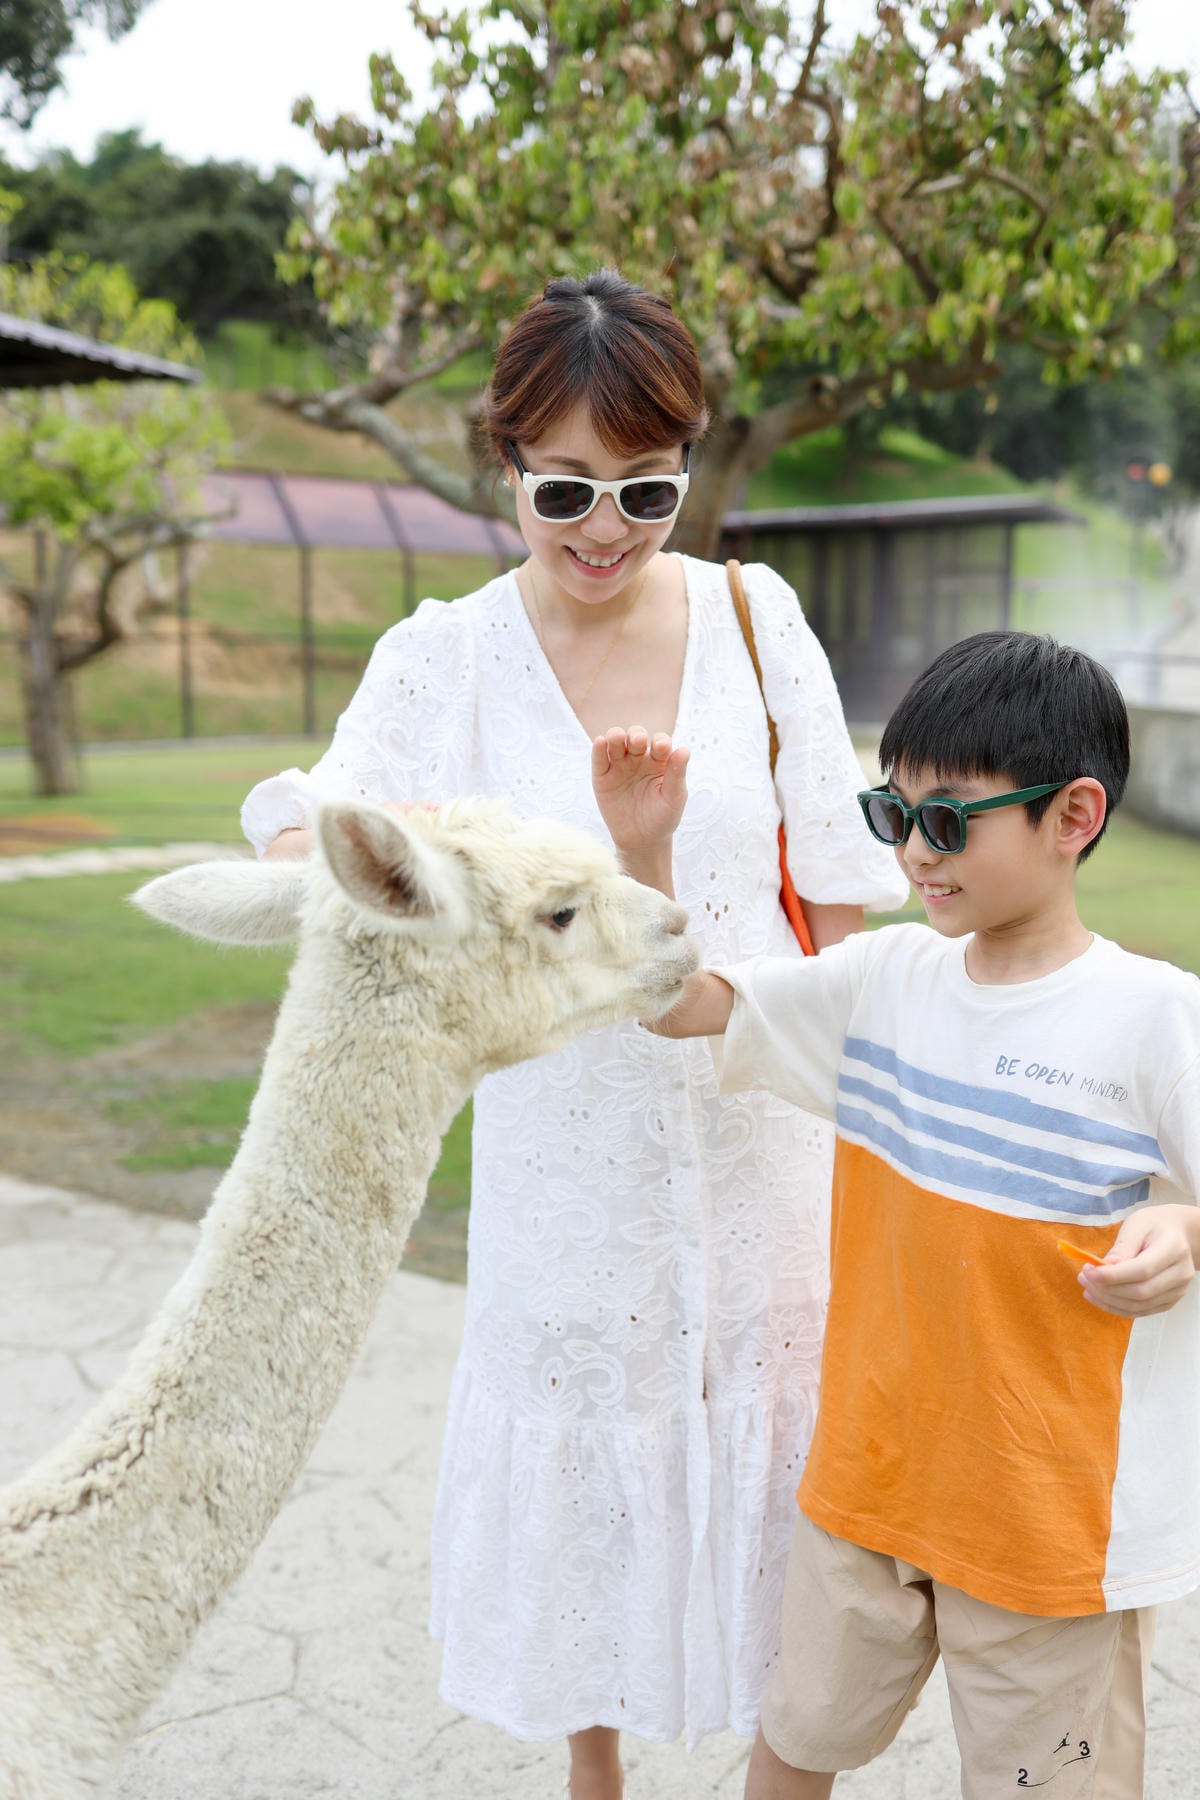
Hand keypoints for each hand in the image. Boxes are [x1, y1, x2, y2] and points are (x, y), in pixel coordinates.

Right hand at [591, 726, 689, 854]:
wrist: (642, 841)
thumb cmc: (663, 818)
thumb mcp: (674, 798)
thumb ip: (677, 774)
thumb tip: (685, 749)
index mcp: (660, 761)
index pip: (660, 743)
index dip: (660, 742)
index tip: (661, 747)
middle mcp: (639, 759)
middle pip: (636, 737)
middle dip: (636, 735)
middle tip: (638, 740)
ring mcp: (620, 766)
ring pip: (616, 742)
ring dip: (616, 736)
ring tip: (618, 738)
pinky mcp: (602, 776)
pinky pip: (599, 759)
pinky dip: (598, 749)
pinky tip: (600, 742)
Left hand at [1080, 1204, 1199, 1316]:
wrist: (1176, 1235)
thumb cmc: (1154, 1226)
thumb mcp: (1136, 1225)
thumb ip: (1122, 1247)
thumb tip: (1105, 1267)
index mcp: (1174, 1249)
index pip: (1143, 1270)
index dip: (1113, 1275)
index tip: (1088, 1271)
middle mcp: (1180, 1274)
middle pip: (1141, 1292)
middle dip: (1107, 1288)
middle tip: (1083, 1277)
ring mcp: (1177, 1291)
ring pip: (1139, 1306)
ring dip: (1108, 1300)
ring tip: (1087, 1286)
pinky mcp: (1169, 1301)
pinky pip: (1140, 1311)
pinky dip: (1116, 1307)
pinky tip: (1099, 1297)